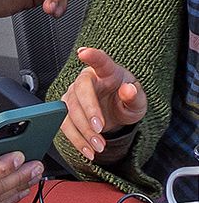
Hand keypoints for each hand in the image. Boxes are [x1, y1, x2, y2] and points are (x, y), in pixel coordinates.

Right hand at [59, 46, 144, 165]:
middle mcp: (87, 80)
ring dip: (83, 131)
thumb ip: (135, 96)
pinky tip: (88, 150)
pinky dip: (76, 140)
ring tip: (98, 147)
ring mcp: (73, 94)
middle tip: (100, 129)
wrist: (115, 110)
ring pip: (70, 110)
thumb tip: (129, 89)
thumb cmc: (126, 100)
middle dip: (88, 111)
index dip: (92, 56)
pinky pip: (65, 125)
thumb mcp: (138, 102)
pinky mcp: (66, 109)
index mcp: (107, 72)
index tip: (83, 52)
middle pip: (81, 91)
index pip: (100, 61)